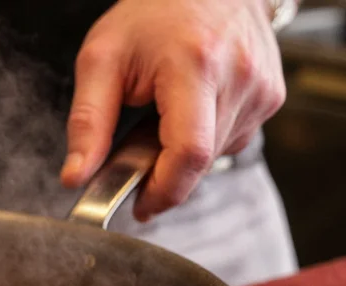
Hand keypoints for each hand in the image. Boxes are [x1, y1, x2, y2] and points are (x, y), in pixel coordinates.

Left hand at [60, 0, 287, 220]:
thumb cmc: (152, 11)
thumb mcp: (102, 58)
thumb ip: (87, 122)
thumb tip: (75, 177)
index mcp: (195, 65)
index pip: (189, 153)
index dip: (162, 191)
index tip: (139, 206)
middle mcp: (238, 77)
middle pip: (200, 162)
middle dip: (163, 172)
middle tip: (136, 151)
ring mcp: (261, 88)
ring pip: (215, 155)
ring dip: (181, 154)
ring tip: (161, 116)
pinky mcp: (271, 96)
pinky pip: (231, 139)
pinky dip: (202, 137)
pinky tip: (188, 108)